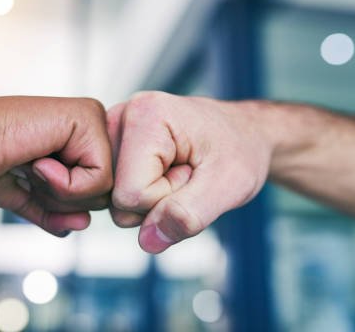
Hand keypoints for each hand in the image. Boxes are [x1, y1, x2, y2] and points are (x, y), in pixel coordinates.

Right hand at [0, 96, 112, 236]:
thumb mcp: (27, 195)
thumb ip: (57, 212)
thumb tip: (85, 224)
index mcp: (80, 139)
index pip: (99, 192)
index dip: (64, 202)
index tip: (32, 177)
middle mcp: (90, 124)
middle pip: (106, 192)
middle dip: (65, 200)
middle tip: (31, 171)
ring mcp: (91, 118)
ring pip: (105, 188)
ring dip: (61, 193)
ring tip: (32, 163)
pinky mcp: (86, 117)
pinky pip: (99, 179)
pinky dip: (64, 185)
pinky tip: (38, 161)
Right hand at [107, 91, 271, 252]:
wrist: (243, 134)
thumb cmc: (240, 151)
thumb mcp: (228, 185)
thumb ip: (188, 214)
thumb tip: (147, 241)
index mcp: (144, 114)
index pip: (131, 194)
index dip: (167, 198)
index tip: (193, 172)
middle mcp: (119, 117)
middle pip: (116, 199)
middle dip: (156, 200)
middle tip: (187, 171)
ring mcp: (111, 132)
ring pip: (114, 201)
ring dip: (150, 199)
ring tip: (178, 169)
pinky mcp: (111, 147)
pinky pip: (115, 195)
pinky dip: (141, 195)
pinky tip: (163, 172)